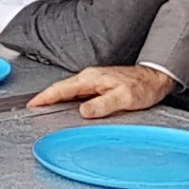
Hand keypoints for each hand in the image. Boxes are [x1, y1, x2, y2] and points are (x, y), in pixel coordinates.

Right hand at [27, 65, 174, 116]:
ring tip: (44, 107)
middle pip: (61, 88)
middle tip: (33, 108)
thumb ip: (103, 104)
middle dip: (45, 97)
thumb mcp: (124, 98)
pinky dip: (66, 97)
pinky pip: (76, 91)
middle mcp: (89, 77)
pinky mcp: (98, 83)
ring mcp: (93, 79)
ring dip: (55, 97)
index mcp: (91, 79)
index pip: (62, 88)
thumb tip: (83, 111)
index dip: (45, 97)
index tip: (33, 104)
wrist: (155, 78)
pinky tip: (66, 104)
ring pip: (68, 89)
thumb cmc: (142, 87)